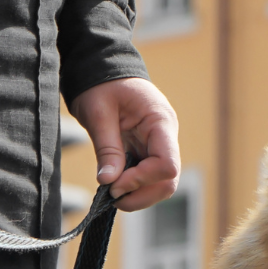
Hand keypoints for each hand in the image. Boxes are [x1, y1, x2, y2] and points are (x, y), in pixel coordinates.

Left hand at [73, 76, 179, 211]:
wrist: (103, 72)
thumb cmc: (102, 85)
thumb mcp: (98, 113)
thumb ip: (107, 148)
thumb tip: (109, 181)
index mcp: (160, 122)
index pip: (167, 164)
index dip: (142, 180)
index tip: (114, 184)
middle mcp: (166, 137)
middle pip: (168, 180)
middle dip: (142, 194)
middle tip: (112, 197)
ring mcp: (159, 146)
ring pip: (161, 184)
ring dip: (138, 195)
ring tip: (111, 193)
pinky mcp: (147, 152)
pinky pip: (148, 178)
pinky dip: (133, 187)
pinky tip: (114, 184)